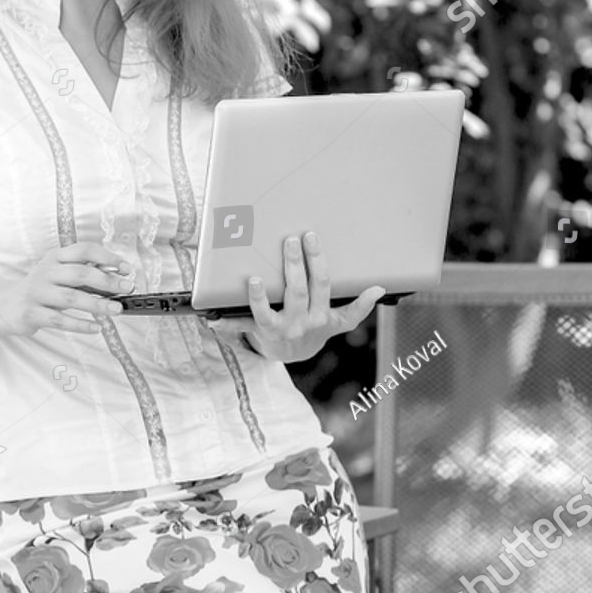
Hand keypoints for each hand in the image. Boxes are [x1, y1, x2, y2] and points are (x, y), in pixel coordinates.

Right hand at [7, 242, 135, 336]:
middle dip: (107, 281)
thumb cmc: (43, 288)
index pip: (84, 250)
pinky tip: (96, 327)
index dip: (107, 257)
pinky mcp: (32, 313)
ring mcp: (38, 293)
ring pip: (71, 298)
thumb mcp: (60, 274)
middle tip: (127, 289)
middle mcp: (46, 272)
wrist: (6, 304)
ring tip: (116, 310)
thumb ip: (84, 273)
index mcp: (55, 257)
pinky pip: (59, 320)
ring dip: (97, 304)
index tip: (126, 268)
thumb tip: (118, 278)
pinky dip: (80, 324)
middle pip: (80, 273)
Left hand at [207, 231, 384, 363]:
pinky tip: (212, 320)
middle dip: (293, 265)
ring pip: (269, 312)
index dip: (316, 261)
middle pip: (298, 291)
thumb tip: (379, 289)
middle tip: (288, 240)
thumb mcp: (339, 322)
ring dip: (259, 296)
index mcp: (320, 315)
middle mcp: (300, 322)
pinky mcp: (259, 334)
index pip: (320, 284)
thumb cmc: (315, 329)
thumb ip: (358, 307)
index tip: (310, 237)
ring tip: (253, 279)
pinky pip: (242, 328)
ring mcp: (279, 330)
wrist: (294, 356)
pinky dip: (226, 326)